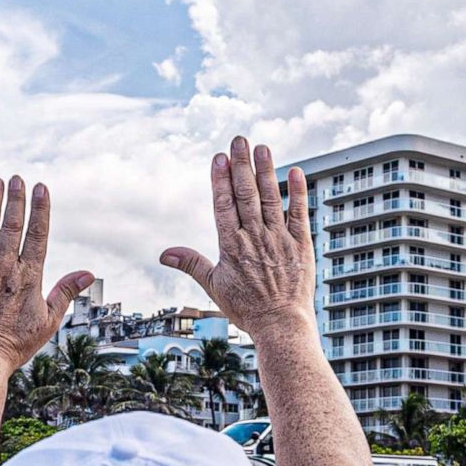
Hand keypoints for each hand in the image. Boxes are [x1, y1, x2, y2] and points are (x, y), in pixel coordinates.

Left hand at [0, 176, 92, 372]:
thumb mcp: (49, 320)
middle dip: (16, 199)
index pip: (37, 234)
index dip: (40, 209)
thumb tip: (87, 273)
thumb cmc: (16, 344)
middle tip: (18, 178)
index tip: (41, 188)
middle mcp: (4, 269)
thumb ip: (66, 292)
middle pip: (12, 226)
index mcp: (28, 277)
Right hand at [160, 136, 314, 335]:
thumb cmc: (246, 308)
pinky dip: (297, 191)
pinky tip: (295, 171)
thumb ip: (190, 264)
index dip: (220, 179)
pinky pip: (299, 213)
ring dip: (266, 170)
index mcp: (231, 246)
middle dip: (241, 164)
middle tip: (239, 140)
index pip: (223, 204)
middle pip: (246, 194)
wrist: (280, 325)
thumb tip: (164, 254)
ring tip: (262, 147)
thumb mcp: (214, 286)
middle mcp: (254, 238)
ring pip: (271, 197)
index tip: (219, 157)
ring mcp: (279, 239)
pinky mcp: (301, 244)